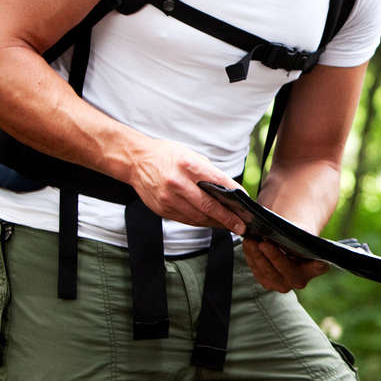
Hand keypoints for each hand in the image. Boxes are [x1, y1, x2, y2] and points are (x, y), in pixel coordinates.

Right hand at [125, 137, 246, 231]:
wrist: (135, 160)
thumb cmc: (166, 155)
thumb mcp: (190, 155)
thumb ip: (208, 172)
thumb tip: (229, 190)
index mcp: (188, 165)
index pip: (218, 182)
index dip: (234, 196)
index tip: (245, 205)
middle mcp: (177, 183)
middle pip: (208, 206)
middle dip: (228, 218)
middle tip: (241, 226)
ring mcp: (168, 198)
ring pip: (198, 217)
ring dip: (215, 223)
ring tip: (229, 225)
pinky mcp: (162, 209)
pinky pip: (186, 220)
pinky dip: (200, 222)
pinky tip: (210, 222)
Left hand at [242, 238, 329, 292]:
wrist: (286, 244)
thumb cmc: (296, 235)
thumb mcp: (301, 231)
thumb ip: (302, 233)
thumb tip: (298, 233)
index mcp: (316, 267)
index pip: (319, 266)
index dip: (318, 265)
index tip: (317, 261)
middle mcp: (301, 280)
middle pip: (286, 270)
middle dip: (274, 256)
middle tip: (263, 243)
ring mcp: (283, 284)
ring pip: (268, 273)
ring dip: (257, 256)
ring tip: (250, 240)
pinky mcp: (268, 283)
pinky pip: (258, 272)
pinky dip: (251, 258)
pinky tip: (248, 246)